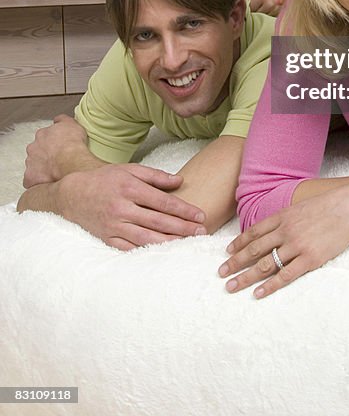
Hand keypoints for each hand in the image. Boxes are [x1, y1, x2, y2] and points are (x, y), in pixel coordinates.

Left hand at [23, 114, 88, 187]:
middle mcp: (33, 148)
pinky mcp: (30, 177)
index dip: (51, 143)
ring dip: (42, 168)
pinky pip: (31, 181)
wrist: (70, 161)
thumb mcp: (71, 124)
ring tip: (55, 172)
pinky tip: (48, 182)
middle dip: (44, 155)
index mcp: (42, 135)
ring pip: (34, 166)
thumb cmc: (72, 143)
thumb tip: (57, 120)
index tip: (58, 147)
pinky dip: (38, 182)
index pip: (43, 138)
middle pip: (36, 152)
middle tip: (57, 160)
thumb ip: (62, 120)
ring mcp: (30, 163)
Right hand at [59, 164, 207, 249]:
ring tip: (187, 244)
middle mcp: (122, 208)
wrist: (73, 194)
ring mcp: (113, 225)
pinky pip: (130, 248)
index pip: (163, 202)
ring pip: (146, 237)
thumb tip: (180, 181)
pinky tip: (162, 253)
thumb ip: (156, 175)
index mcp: (130, 188)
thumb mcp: (130, 169)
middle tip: (201, 232)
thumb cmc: (105, 179)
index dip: (184, 210)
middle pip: (158, 221)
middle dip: (182, 228)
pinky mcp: (107, 238)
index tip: (200, 215)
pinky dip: (147, 251)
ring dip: (169, 242)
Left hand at [218, 183, 348, 297]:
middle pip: (254, 249)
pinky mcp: (310, 259)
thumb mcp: (303, 206)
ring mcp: (297, 245)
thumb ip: (288, 217)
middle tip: (221, 273)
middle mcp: (285, 231)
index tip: (227, 252)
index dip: (239, 242)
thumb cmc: (330, 206)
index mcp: (283, 216)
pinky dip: (270, 286)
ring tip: (231, 287)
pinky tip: (257, 294)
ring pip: (265, 264)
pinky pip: (285, 275)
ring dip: (245, 277)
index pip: (254, 231)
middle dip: (235, 262)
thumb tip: (276, 225)